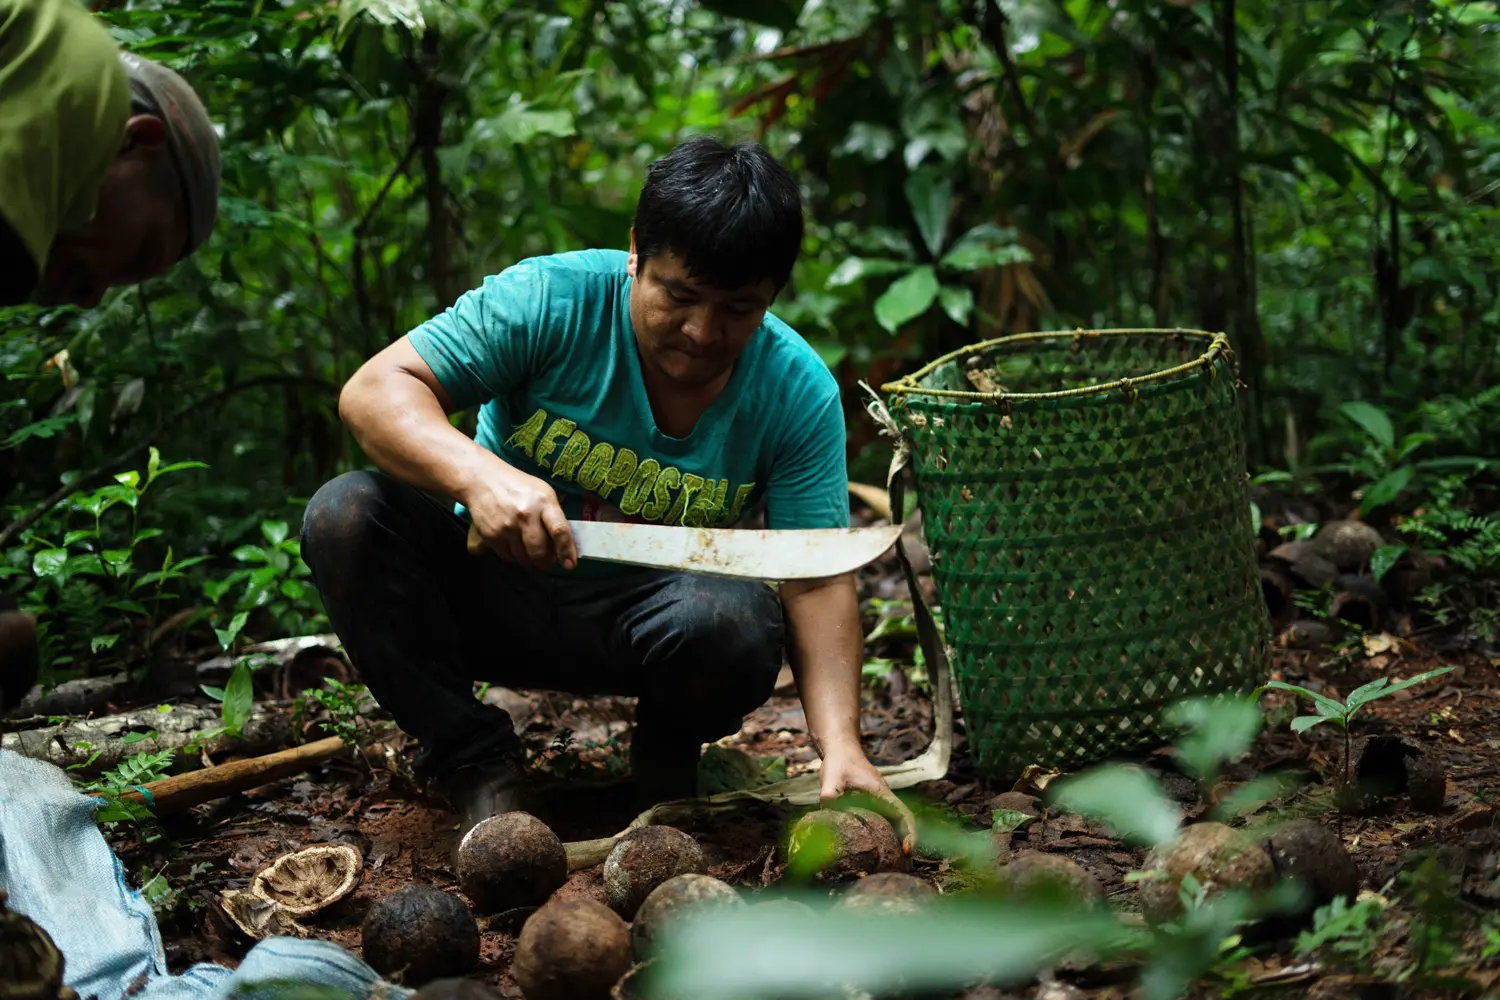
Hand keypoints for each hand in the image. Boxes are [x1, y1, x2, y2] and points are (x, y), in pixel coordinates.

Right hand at [461, 465, 577, 570]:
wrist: (482, 479)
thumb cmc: (517, 486)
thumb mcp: (542, 492)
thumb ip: (552, 515)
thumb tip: (560, 544)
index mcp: (544, 502)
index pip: (559, 530)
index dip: (566, 550)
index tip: (569, 564)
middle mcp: (526, 515)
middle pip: (539, 551)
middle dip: (545, 562)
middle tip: (547, 562)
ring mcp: (507, 526)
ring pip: (523, 558)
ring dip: (528, 559)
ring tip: (528, 549)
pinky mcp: (491, 535)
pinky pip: (507, 557)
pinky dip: (513, 556)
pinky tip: (513, 545)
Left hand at [819, 745, 916, 853]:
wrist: (840, 749)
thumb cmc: (839, 762)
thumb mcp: (832, 777)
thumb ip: (829, 794)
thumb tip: (828, 809)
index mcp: (881, 794)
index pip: (903, 815)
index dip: (910, 833)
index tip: (908, 850)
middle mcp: (884, 799)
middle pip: (902, 823)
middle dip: (906, 842)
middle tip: (900, 864)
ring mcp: (878, 801)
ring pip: (893, 822)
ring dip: (896, 839)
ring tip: (889, 861)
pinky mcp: (870, 803)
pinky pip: (882, 820)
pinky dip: (883, 833)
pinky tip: (872, 847)